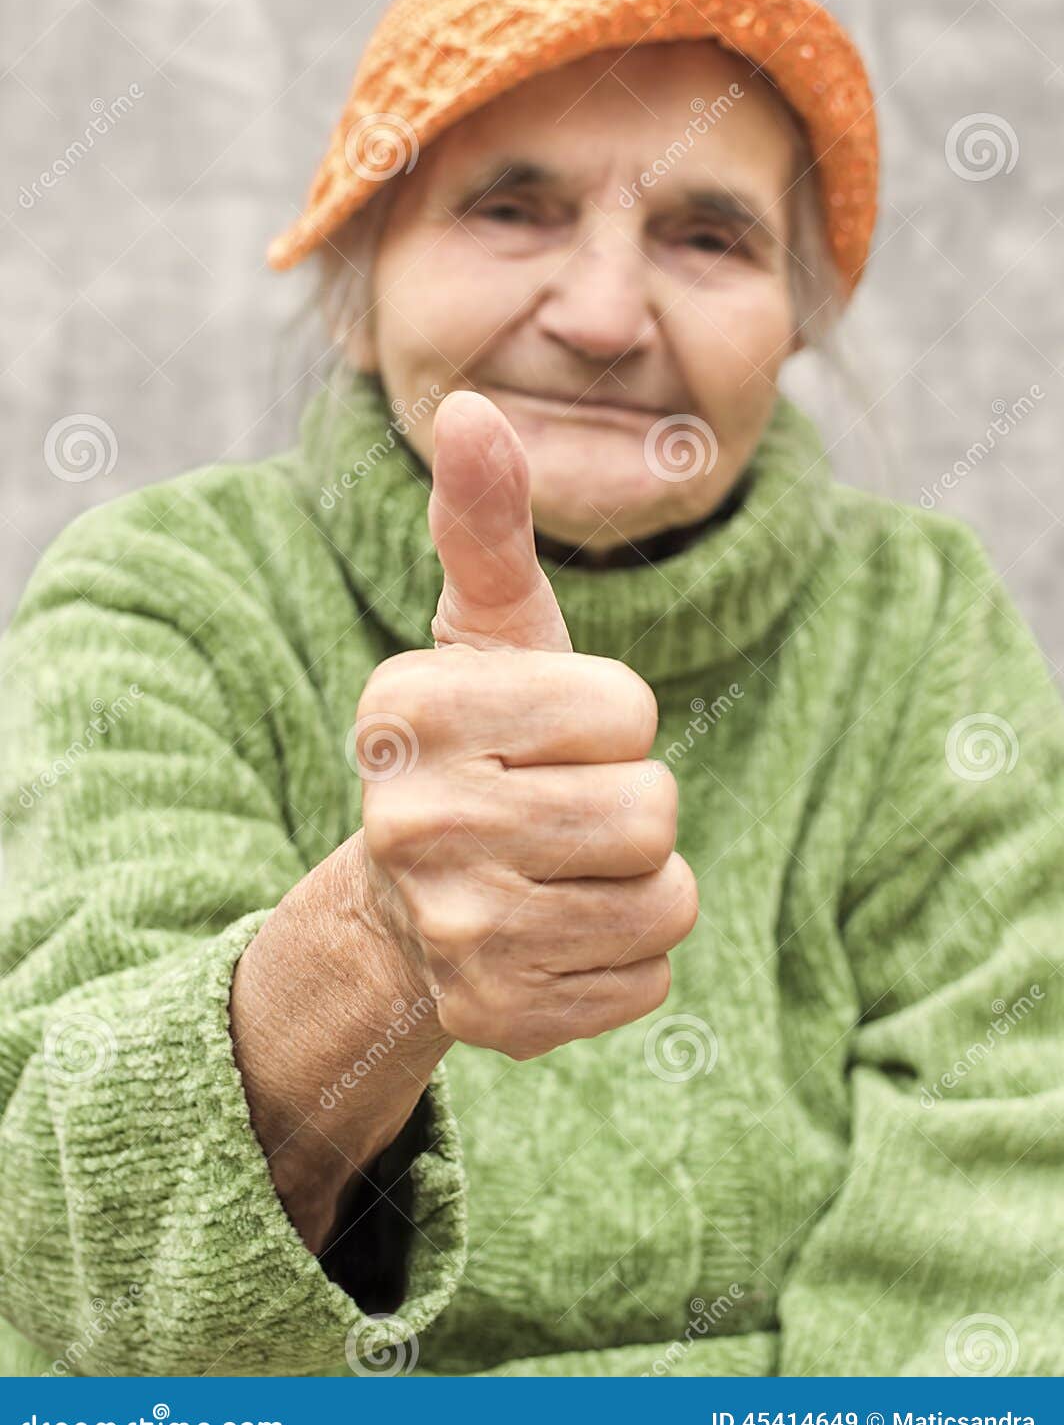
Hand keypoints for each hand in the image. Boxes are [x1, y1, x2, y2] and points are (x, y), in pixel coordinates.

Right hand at [356, 390, 698, 1059]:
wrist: (406, 908)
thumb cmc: (477, 745)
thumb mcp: (486, 633)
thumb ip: (486, 523)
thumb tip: (474, 405)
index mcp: (409, 710)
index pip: (625, 705)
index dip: (613, 715)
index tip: (550, 732)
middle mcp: (412, 823)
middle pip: (649, 809)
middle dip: (633, 803)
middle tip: (562, 809)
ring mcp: (451, 932)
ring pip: (663, 899)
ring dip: (641, 882)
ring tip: (565, 871)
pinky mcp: (496, 1019)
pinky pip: (650, 977)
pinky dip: (626, 956)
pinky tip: (558, 935)